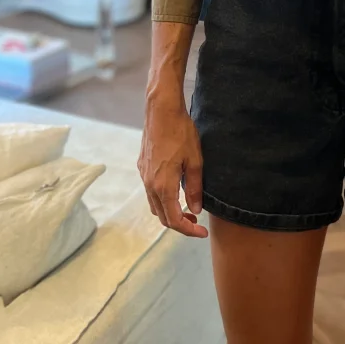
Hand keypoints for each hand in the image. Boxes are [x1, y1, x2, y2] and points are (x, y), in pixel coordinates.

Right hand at [139, 92, 207, 238]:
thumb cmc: (181, 133)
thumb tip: (195, 210)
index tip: (202, 232)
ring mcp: (144, 175)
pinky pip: (150, 192)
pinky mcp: (142, 166)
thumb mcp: (195, 162)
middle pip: (162, 216)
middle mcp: (149, 184)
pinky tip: (175, 191)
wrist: (161, 111)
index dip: (189, 230)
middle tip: (197, 223)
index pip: (174, 220)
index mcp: (163, 186)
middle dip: (180, 224)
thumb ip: (195, 189)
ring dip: (170, 212)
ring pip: (155, 205)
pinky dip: (163, 200)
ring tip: (187, 209)